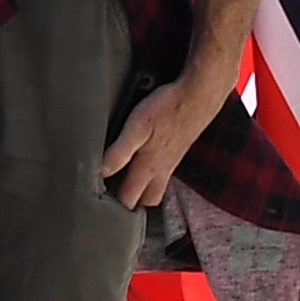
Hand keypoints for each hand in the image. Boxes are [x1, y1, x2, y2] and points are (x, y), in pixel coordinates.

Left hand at [98, 66, 234, 213]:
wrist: (200, 95)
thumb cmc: (169, 108)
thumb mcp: (137, 127)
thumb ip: (118, 151)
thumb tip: (100, 171)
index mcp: (149, 167)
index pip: (130, 200)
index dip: (114, 205)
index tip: (100, 203)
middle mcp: (163, 169)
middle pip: (148, 200)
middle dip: (133, 203)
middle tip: (115, 197)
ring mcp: (173, 160)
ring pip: (158, 186)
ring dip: (145, 189)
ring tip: (128, 182)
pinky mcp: (180, 149)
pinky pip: (166, 171)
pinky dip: (155, 173)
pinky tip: (148, 157)